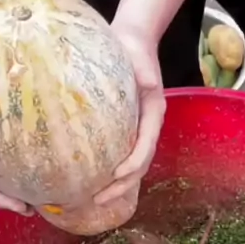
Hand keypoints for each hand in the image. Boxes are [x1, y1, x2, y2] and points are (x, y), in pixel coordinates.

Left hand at [94, 22, 165, 205]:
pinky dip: (108, 174)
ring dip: (116, 187)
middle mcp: (147, 127)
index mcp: (154, 114)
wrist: (131, 42)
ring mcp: (136, 131)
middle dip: (121, 187)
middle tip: (98, 201)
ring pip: (130, 167)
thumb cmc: (133, 49)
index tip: (114, 175)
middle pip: (138, 166)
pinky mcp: (124, 131)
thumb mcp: (139, 58)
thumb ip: (145, 71)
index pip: (146, 146)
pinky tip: (91, 182)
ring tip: (94, 200)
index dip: (132, 164)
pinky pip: (119, 157)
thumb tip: (148, 81)